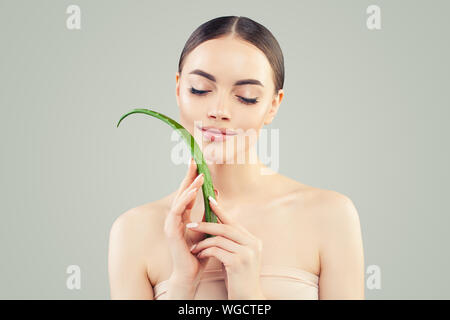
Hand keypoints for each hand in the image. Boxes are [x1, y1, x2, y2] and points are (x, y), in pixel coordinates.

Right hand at [163, 157, 209, 294]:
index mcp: (183, 215)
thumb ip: (209, 211)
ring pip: (179, 199)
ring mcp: (171, 223)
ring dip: (189, 186)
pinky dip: (184, 200)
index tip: (197, 162)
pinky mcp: (171, 230)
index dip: (192, 177)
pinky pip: (177, 211)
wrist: (191, 272)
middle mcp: (175, 217)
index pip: (187, 192)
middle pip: (181, 191)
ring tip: (199, 175)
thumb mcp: (208, 226)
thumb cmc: (199, 252)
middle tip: (194, 160)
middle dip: (187, 175)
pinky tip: (192, 192)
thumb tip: (215, 193)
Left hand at [187, 196, 265, 299]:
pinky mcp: (238, 263)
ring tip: (193, 247)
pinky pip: (216, 251)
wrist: (247, 298)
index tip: (209, 199)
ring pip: (219, 239)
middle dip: (206, 224)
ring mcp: (247, 253)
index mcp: (253, 240)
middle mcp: (253, 244)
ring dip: (202, 242)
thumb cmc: (238, 277)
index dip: (220, 210)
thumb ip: (231, 241)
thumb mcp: (237, 255)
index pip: (234, 222)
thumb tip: (216, 223)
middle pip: (226, 227)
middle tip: (190, 224)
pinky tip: (198, 255)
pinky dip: (205, 251)